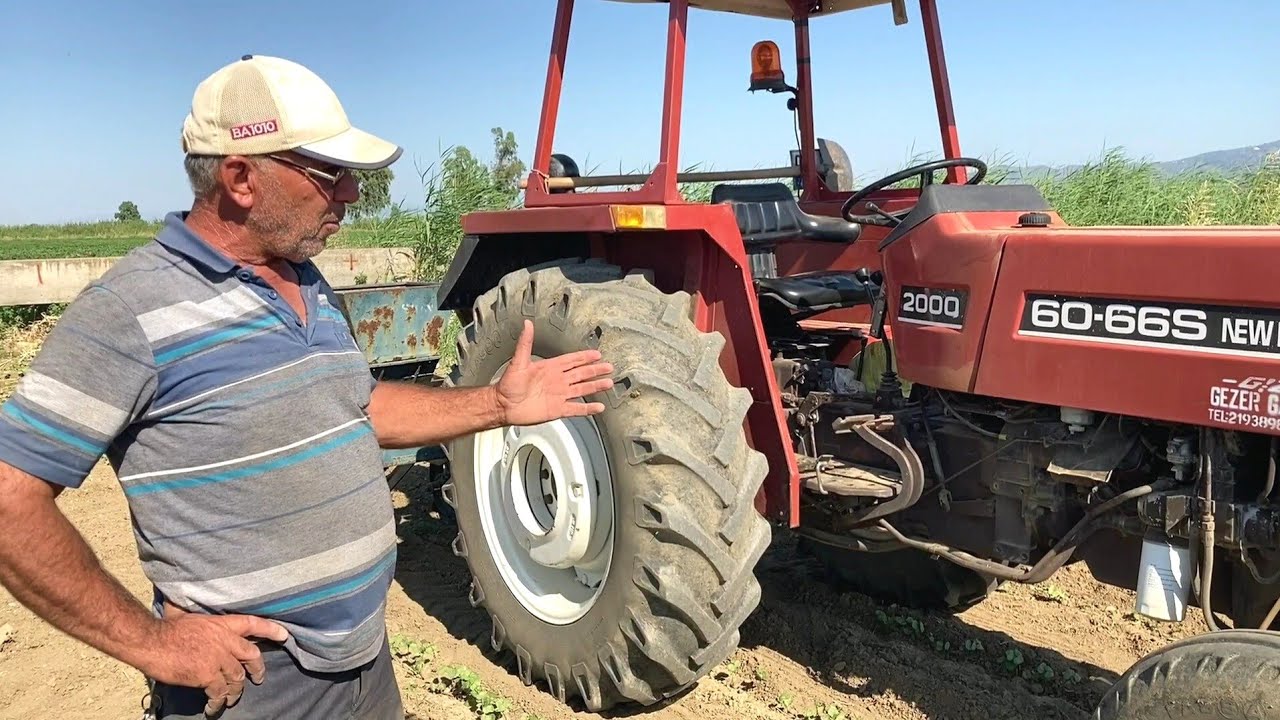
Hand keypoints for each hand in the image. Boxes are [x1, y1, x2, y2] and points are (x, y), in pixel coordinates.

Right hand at [140, 602, 288, 716]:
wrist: (152, 642)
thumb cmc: (166, 628)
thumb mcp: (190, 615)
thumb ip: (201, 619)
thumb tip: (192, 604)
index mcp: (222, 624)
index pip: (253, 624)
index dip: (270, 630)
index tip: (285, 635)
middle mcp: (225, 641)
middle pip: (251, 655)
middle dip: (257, 668)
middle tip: (258, 678)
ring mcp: (218, 659)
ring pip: (237, 677)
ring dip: (236, 689)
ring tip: (232, 696)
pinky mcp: (208, 676)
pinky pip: (220, 692)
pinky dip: (218, 701)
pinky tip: (214, 707)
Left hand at [495, 320, 614, 425]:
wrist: (503, 405)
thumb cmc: (508, 384)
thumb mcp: (518, 361)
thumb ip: (525, 343)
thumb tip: (527, 324)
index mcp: (550, 368)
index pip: (572, 360)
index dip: (584, 357)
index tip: (597, 354)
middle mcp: (557, 381)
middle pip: (581, 374)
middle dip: (595, 370)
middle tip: (609, 367)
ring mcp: (559, 395)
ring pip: (582, 390)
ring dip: (595, 386)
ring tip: (609, 383)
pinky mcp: (557, 409)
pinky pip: (576, 409)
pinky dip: (588, 408)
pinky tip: (598, 407)